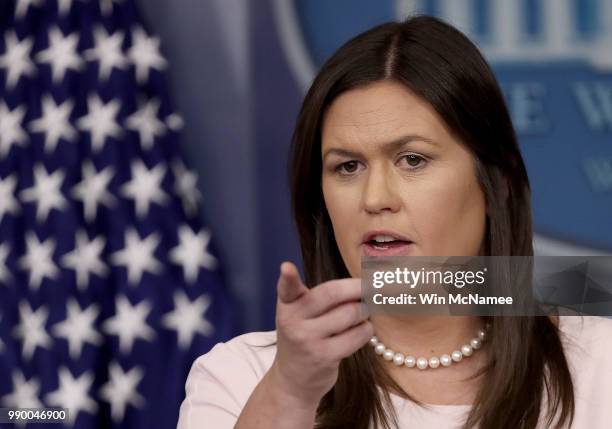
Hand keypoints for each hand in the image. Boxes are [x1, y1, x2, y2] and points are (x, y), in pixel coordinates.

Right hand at [268, 261, 372, 406]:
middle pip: (331, 294)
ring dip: (364, 311)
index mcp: (287, 305)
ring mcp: (308, 340)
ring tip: (361, 314)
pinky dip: (366, 329)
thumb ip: (318, 298)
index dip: (287, 277)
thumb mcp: (299, 315)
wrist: (293, 381)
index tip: (287, 267)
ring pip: (351, 313)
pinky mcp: (325, 356)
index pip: (286, 289)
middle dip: (357, 287)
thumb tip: (359, 286)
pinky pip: (358, 335)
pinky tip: (361, 331)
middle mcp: (293, 321)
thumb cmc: (303, 337)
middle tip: (369, 287)